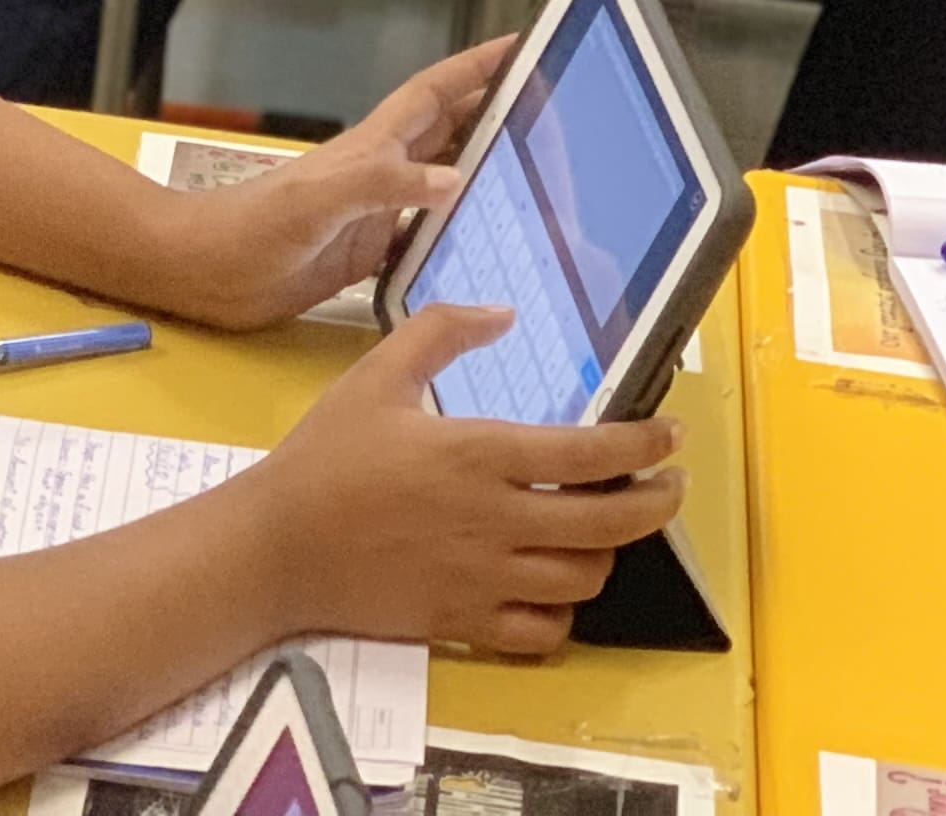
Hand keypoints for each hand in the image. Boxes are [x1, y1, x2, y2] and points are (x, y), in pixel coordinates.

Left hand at [159, 40, 511, 329]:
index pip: (434, 94)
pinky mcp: (365, 252)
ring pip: (442, 181)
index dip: (476, 68)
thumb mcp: (315, 201)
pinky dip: (460, 235)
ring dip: (484, 173)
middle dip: (496, 113)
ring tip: (537, 176)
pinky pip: (427, 237)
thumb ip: (380, 186)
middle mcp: (378, 173)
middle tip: (550, 110)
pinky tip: (488, 247)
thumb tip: (452, 177)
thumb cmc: (249, 229)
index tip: (520, 45)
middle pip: (448, 131)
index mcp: (370, 148)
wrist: (205, 273)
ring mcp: (373, 212)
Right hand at [237, 308, 683, 654]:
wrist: (276, 546)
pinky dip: (564, 613)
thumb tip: (503, 312)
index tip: (669, 436)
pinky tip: (555, 586)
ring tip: (604, 530)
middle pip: (609, 523)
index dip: (644, 445)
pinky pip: (545, 632)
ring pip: (584, 579)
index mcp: (477, 455)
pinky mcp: (466, 623)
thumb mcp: (376, 375)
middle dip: (657, 504)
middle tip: (667, 485)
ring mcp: (484, 579)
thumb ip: (441, 332)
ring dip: (608, 553)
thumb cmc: (325, 455)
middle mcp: (495, 521)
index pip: (590, 455)